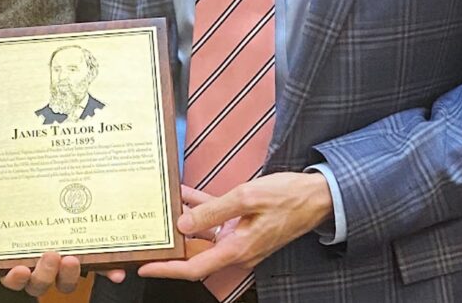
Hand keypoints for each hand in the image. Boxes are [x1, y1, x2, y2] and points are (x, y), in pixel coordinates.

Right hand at [0, 179, 125, 294]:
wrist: (63, 190)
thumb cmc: (23, 204)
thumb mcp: (3, 197)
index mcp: (19, 256)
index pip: (13, 277)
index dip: (14, 278)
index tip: (17, 267)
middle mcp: (43, 265)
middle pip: (40, 284)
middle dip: (45, 274)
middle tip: (51, 253)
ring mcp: (67, 263)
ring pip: (67, 281)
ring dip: (71, 275)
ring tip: (75, 256)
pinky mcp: (91, 256)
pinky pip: (100, 269)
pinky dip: (109, 271)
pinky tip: (117, 269)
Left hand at [138, 173, 332, 281]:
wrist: (316, 195)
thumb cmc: (287, 196)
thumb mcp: (247, 197)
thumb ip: (213, 210)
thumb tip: (183, 224)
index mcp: (237, 249)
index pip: (194, 267)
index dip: (167, 269)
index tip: (145, 266)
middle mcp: (237, 248)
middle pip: (195, 253)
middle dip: (170, 246)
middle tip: (146, 237)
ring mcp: (240, 237)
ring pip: (203, 233)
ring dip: (183, 221)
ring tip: (159, 209)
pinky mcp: (243, 224)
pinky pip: (215, 218)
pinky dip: (200, 206)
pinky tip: (183, 193)